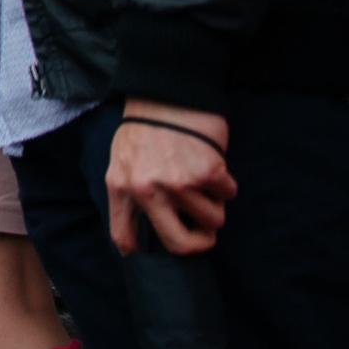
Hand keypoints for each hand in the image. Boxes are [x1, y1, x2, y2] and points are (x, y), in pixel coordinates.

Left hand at [107, 98, 235, 254]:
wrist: (166, 93)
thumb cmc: (144, 128)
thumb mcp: (120, 161)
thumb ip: (129, 193)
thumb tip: (143, 230)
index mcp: (120, 188)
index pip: (125, 238)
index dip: (142, 254)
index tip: (158, 255)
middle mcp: (147, 190)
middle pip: (179, 244)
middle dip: (198, 244)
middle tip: (204, 234)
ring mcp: (179, 184)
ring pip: (213, 220)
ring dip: (214, 204)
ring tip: (202, 181)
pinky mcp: (207, 172)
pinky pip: (228, 194)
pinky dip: (225, 184)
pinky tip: (211, 164)